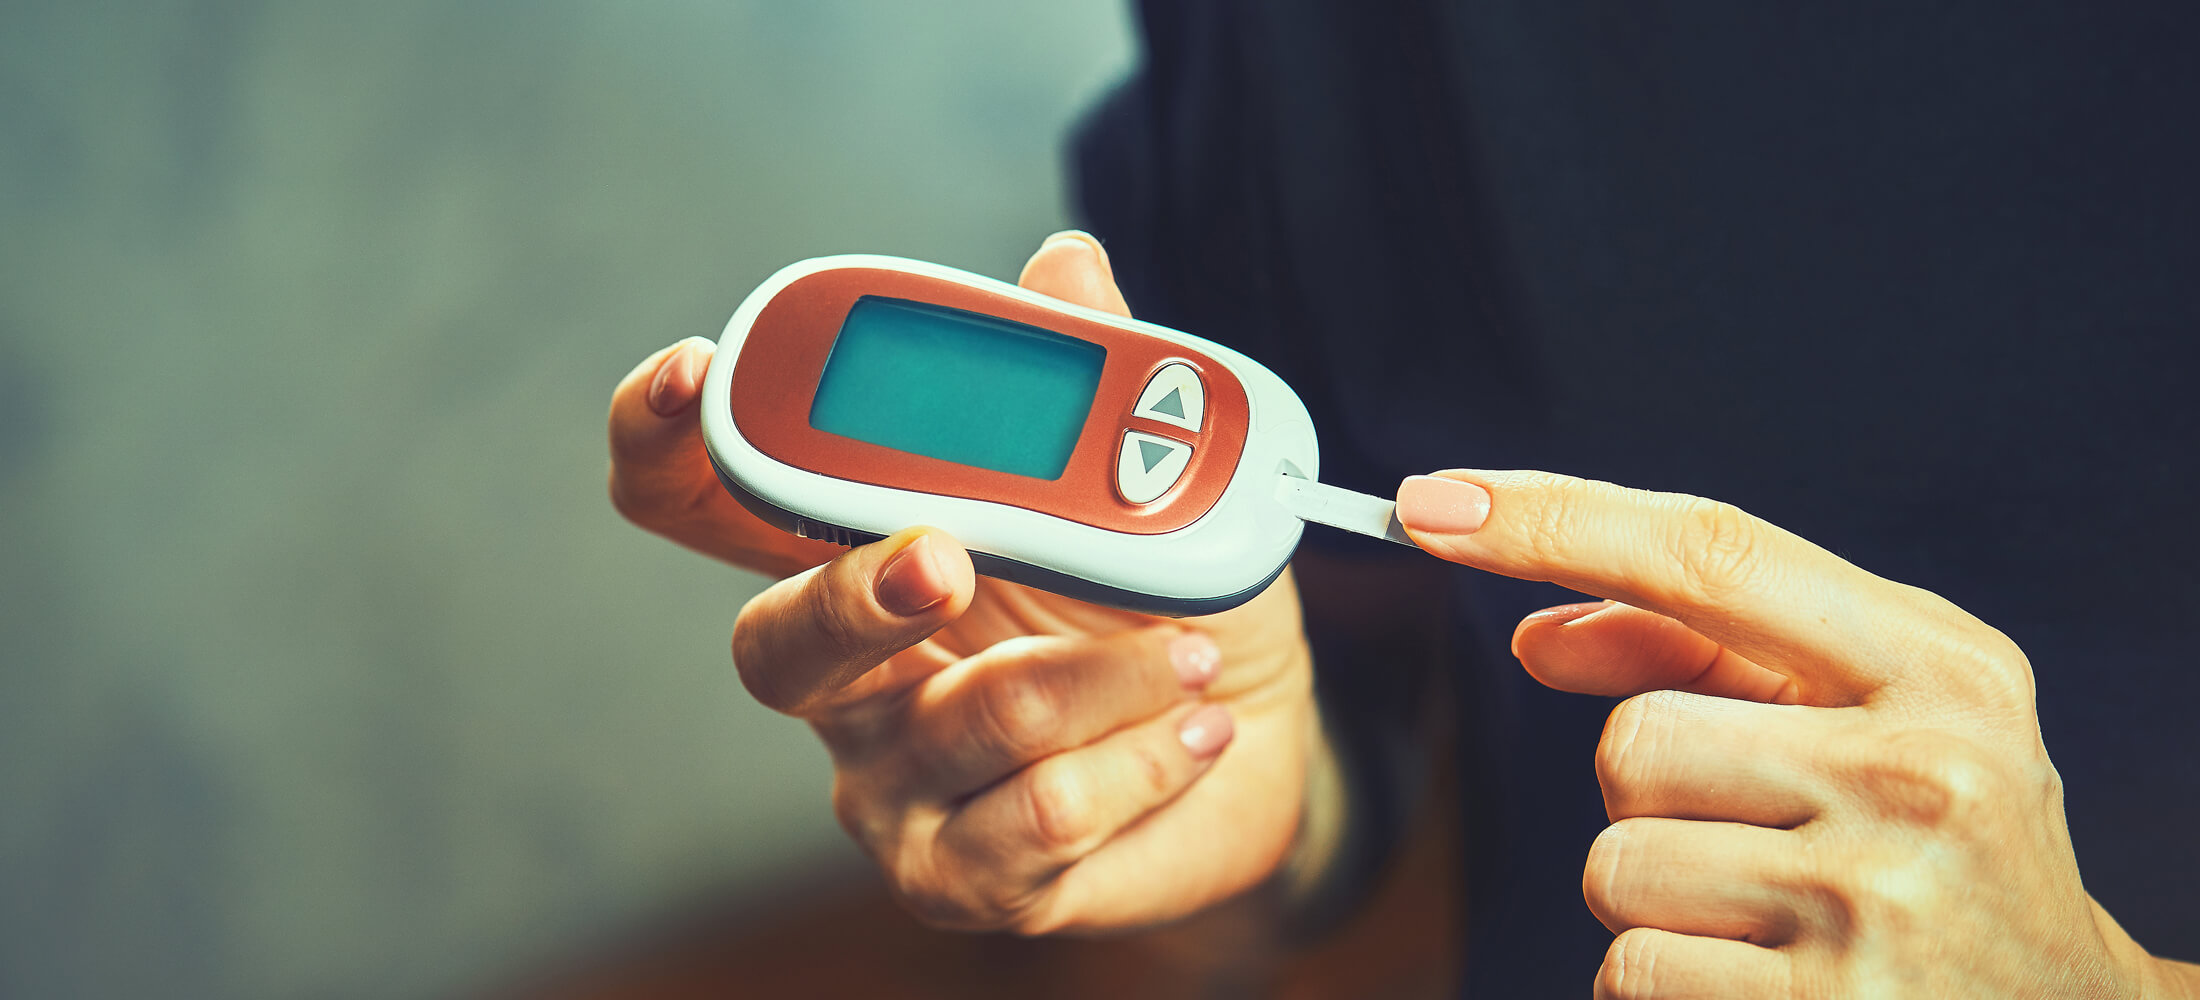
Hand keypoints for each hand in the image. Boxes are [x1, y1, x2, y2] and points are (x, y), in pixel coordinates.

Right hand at [607, 234, 1319, 934]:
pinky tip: (1194, 733)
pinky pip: (1035, 817)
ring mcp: (890, 785)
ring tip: (1188, 654)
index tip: (692, 373)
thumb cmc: (1163, 604)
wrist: (1251, 742)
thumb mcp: (1145, 486)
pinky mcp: (960, 875)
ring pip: (961, 720)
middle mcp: (847, 677)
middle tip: (947, 559)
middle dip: (858, 596)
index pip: (705, 500)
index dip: (666, 439)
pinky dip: (1138, 760)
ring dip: (1101, 674)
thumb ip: (1089, 383)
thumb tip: (1065, 264)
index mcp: (855, 554)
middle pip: (773, 645)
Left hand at [1393, 470, 2198, 997]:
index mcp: (1939, 669)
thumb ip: (1705, 654)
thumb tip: (1537, 630)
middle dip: (1654, 795)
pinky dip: (1666, 983)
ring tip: (1773, 915)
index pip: (1711, 555)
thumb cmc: (1942, 845)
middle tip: (1761, 835)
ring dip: (1658, 898)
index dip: (1553, 521)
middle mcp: (1918, 776)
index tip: (1430, 503)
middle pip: (1630, 742)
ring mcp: (1875, 906)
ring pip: (1615, 865)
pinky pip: (1631, 972)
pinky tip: (1764, 983)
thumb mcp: (1872, 717)